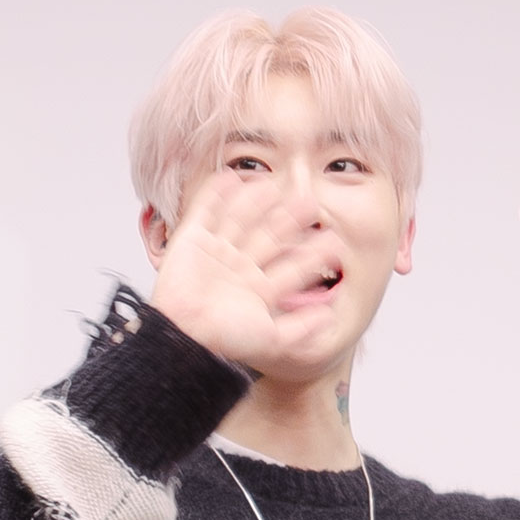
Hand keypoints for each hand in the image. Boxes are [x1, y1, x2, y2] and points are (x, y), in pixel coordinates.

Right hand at [148, 171, 341, 371]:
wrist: (183, 335)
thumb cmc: (224, 340)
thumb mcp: (271, 339)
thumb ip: (301, 329)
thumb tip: (331, 318)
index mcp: (260, 291)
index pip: (292, 267)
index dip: (312, 255)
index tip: (335, 241)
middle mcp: (241, 269)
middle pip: (269, 238)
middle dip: (289, 222)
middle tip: (311, 204)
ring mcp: (216, 254)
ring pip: (241, 222)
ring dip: (256, 203)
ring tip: (274, 185)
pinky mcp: (191, 241)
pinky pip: (205, 212)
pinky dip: (215, 195)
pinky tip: (230, 178)